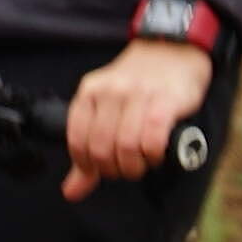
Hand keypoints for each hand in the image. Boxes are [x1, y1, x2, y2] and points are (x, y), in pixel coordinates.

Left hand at [61, 34, 213, 196]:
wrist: (171, 49)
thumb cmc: (137, 85)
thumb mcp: (105, 107)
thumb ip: (87, 149)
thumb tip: (70, 192)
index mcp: (90, 91)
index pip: (77, 140)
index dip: (88, 165)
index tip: (102, 169)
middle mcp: (110, 92)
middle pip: (102, 148)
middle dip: (114, 169)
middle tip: (126, 168)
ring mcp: (137, 95)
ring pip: (126, 147)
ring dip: (135, 166)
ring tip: (142, 163)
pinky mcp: (165, 101)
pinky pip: (152, 139)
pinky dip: (153, 155)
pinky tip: (156, 154)